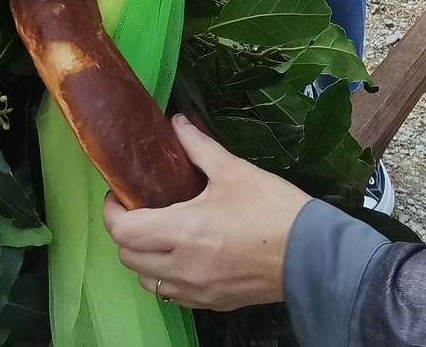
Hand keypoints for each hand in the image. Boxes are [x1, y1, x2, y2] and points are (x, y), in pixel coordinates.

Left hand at [103, 116, 310, 311]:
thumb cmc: (273, 209)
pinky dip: (167, 277)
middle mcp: (182, 267)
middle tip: (140, 209)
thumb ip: (198, 146)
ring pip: (148, 281)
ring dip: (145, 259)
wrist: (313, 255)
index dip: (112, 211)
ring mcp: (197, 290)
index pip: (122, 231)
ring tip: (161, 234)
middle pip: (128, 258)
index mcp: (182, 231)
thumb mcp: (234, 170)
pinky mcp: (213, 303)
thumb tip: (177, 122)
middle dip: (126, 233)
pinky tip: (185, 256)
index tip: (121, 193)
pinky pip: (173, 295)